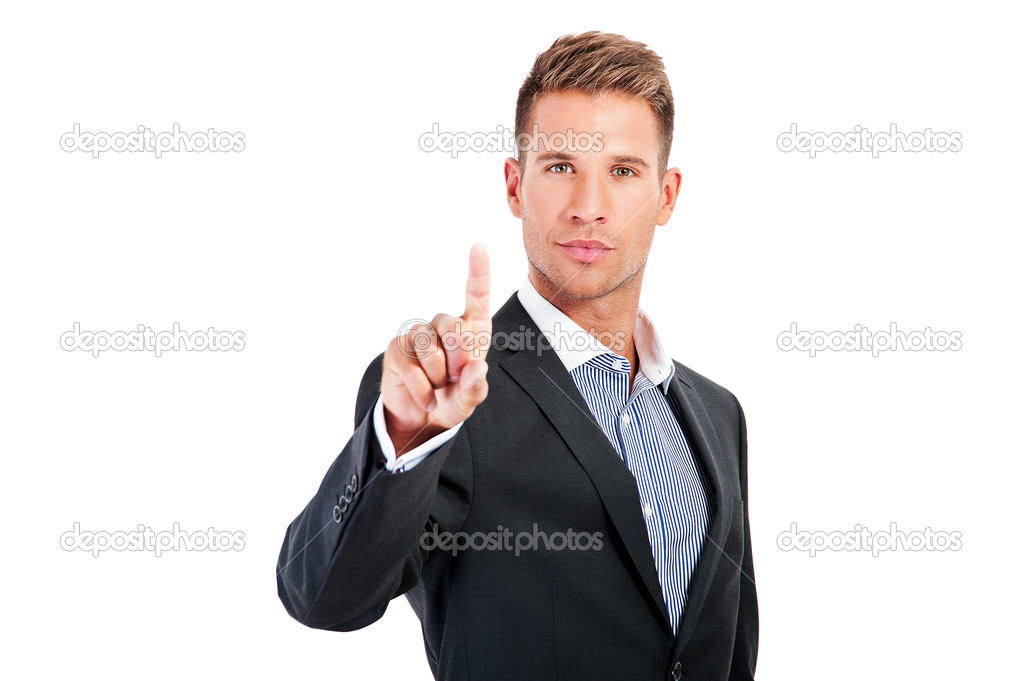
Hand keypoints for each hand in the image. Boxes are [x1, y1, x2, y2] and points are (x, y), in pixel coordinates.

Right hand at [381, 244, 490, 454]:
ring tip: (438, 387)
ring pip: (431, 351)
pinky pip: (412, 368)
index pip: (476, 295)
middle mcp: (443, 325)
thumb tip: (477, 368)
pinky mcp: (396, 348)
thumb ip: (476, 388)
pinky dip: (423, 390)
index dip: (478, 271)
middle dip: (459, 362)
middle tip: (454, 380)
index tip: (478, 247)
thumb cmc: (452, 400)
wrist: (421, 418)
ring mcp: (417, 335)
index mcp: (470, 329)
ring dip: (438, 378)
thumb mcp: (470, 399)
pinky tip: (426, 398)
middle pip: (454, 329)